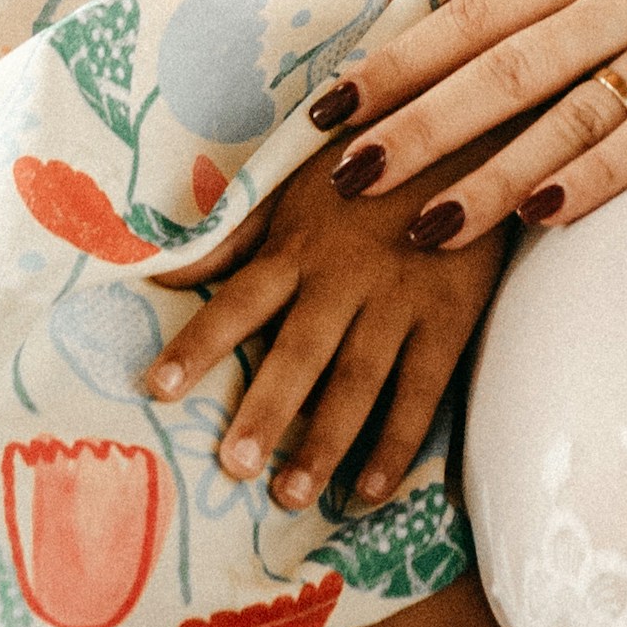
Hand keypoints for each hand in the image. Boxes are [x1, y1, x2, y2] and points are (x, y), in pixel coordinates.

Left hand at [139, 139, 510, 512]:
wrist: (468, 132)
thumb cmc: (366, 164)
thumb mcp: (295, 186)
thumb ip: (234, 236)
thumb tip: (160, 270)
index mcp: (299, 243)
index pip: (239, 298)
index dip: (199, 341)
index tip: (158, 388)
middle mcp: (345, 274)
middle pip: (300, 350)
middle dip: (267, 407)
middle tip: (234, 466)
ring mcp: (400, 297)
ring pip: (358, 378)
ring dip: (325, 440)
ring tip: (290, 494)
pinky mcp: (450, 314)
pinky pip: (422, 387)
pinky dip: (398, 441)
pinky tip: (372, 490)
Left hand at [304, 0, 626, 244]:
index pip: (476, 6)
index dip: (399, 59)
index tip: (329, 103)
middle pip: (501, 63)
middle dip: (415, 123)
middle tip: (342, 174)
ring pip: (563, 112)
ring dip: (486, 174)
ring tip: (419, 224)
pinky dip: (590, 180)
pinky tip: (539, 218)